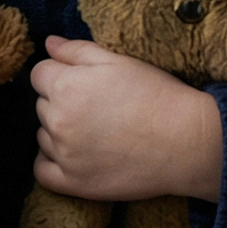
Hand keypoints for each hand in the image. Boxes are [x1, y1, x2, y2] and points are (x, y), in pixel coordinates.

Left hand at [32, 37, 222, 200]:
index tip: (84, 83)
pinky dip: (50, 163)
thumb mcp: (117, 61)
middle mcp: (58, 120)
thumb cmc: (156, 95)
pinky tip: (71, 156)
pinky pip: (42, 171)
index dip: (60, 74)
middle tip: (96, 107)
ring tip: (95, 131)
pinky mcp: (73, 183)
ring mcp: (64, 154)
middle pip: (41, 105)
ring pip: (43, 136)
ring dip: (58, 132)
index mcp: (65, 86)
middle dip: (61, 102)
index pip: (39, 74)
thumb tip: (48, 44)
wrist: (187, 142)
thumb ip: (76, 50)